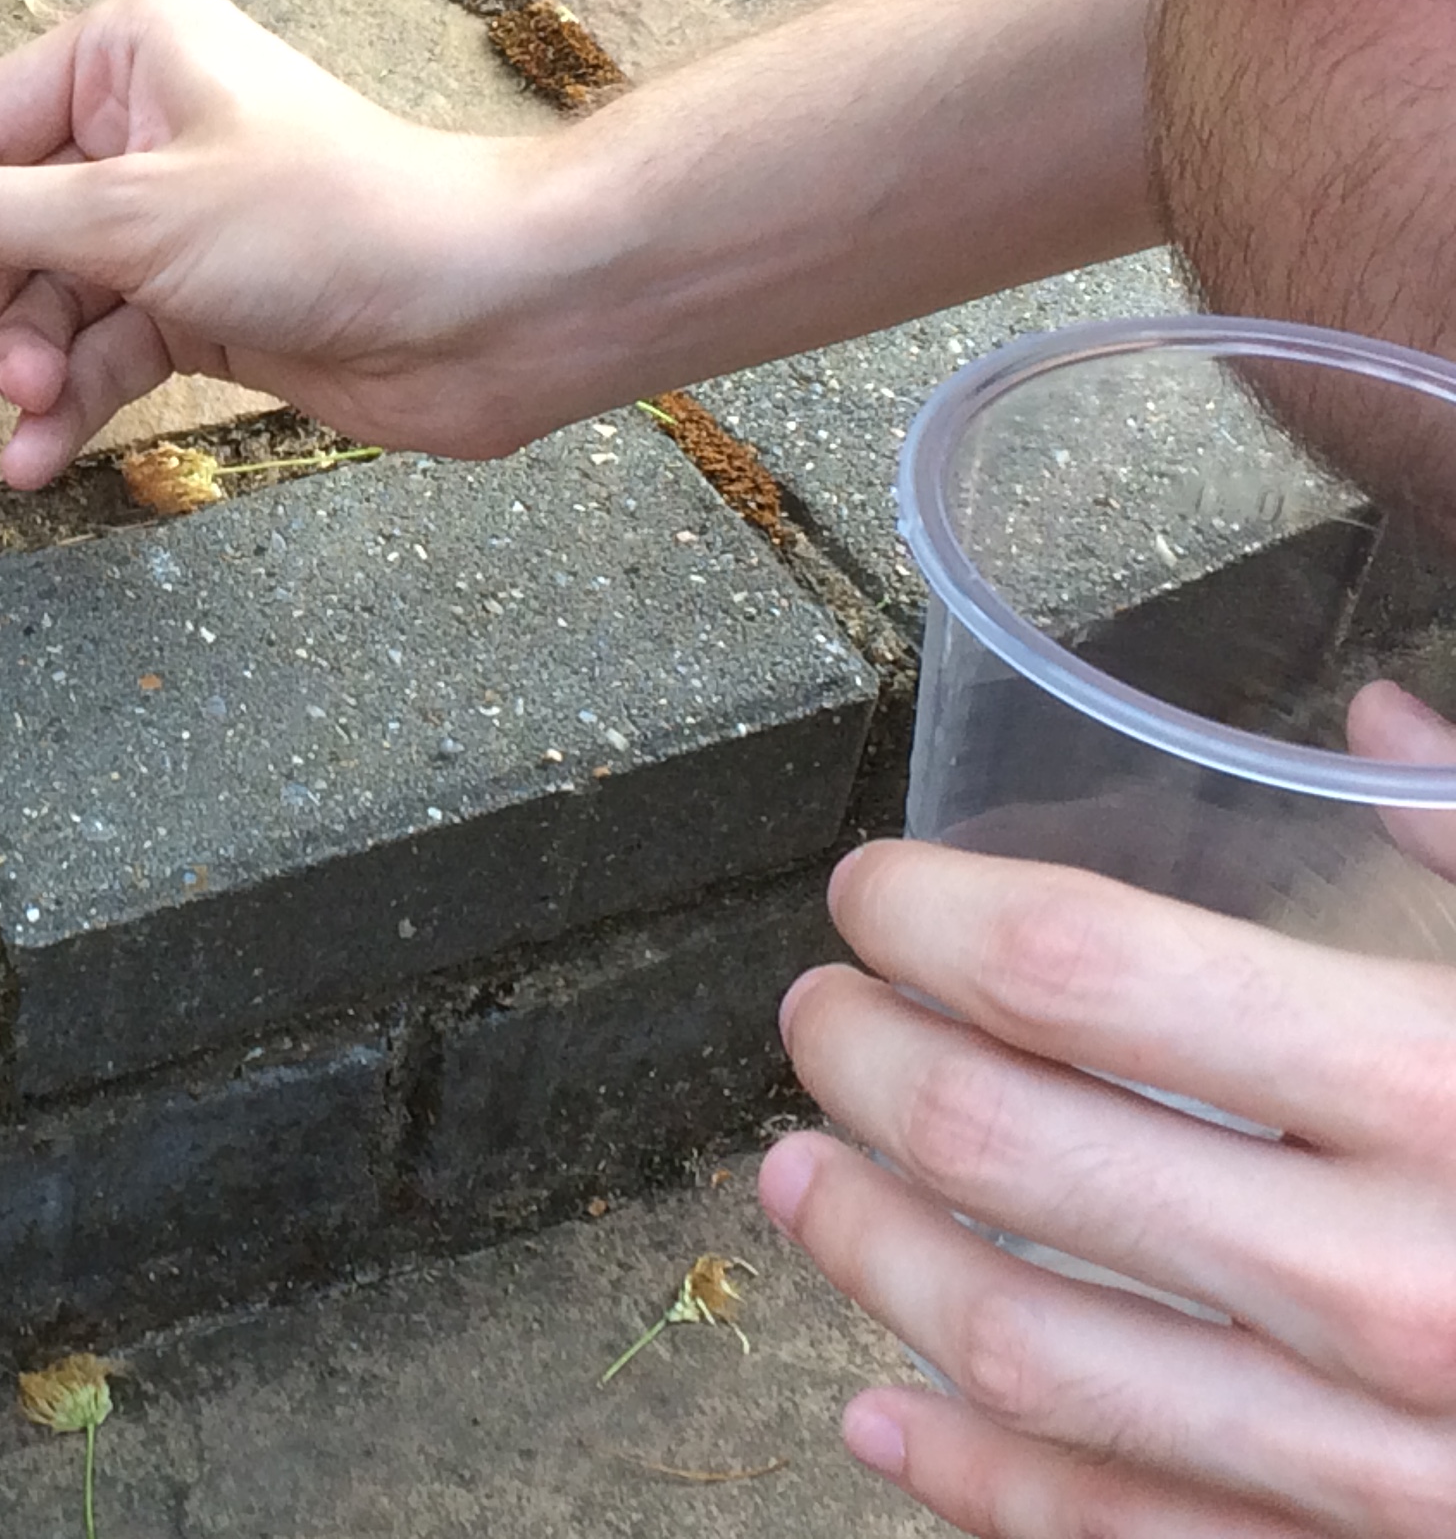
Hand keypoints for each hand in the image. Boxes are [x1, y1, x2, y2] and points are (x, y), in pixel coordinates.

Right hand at [0, 0, 580, 486]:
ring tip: (16, 418)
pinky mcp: (201, 304)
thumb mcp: (132, 215)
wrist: (484, 308)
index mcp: (124, 53)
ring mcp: (170, 221)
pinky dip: (67, 403)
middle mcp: (140, 124)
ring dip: (18, 365)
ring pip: (44, 297)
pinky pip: (101, 350)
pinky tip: (38, 457)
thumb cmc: (326, 222)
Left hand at [765, 816, 1455, 1536]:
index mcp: (1439, 1092)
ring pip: (1022, 1351)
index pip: (1083, 968)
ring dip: (871, 1251)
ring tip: (797, 1177)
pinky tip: (886, 1414)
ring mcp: (1377, 1461)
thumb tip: (1375, 729)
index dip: (932, 915)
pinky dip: (973, 1478)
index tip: (876, 896)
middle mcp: (1392, 1284)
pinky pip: (1121, 1536)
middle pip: (1004, 1143)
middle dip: (864, 1060)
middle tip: (820, 1018)